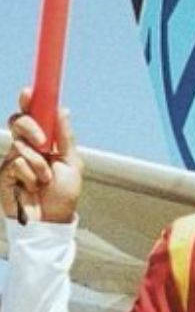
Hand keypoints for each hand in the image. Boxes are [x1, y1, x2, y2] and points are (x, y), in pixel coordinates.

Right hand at [3, 90, 83, 223]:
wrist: (52, 219)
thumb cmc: (63, 193)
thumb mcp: (72, 163)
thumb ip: (65, 137)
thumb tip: (62, 109)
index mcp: (43, 141)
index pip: (32, 115)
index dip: (28, 101)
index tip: (28, 92)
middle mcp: (26, 146)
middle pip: (18, 121)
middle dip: (30, 128)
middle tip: (44, 143)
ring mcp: (13, 159)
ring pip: (19, 145)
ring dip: (38, 164)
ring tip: (45, 179)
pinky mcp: (4, 173)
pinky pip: (15, 164)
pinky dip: (29, 175)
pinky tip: (32, 187)